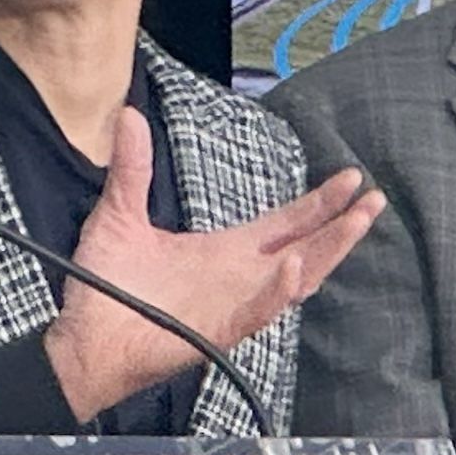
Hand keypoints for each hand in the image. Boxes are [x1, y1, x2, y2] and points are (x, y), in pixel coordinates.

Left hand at [41, 109, 383, 417]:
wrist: (83, 338)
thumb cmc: (103, 287)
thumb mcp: (119, 213)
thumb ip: (132, 167)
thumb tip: (129, 116)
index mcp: (226, 251)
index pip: (285, 223)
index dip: (319, 202)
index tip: (349, 179)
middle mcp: (240, 277)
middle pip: (306, 247)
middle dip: (341, 223)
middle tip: (372, 197)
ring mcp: (233, 305)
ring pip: (296, 279)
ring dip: (327, 251)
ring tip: (355, 223)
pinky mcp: (217, 331)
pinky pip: (256, 312)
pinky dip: (276, 292)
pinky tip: (294, 267)